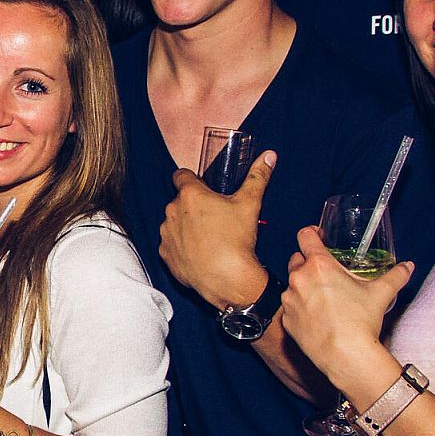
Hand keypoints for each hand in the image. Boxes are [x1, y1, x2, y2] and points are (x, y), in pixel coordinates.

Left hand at [160, 150, 276, 309]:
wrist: (227, 279)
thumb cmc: (236, 241)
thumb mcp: (250, 203)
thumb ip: (258, 176)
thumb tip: (269, 156)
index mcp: (190, 195)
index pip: (181, 175)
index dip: (192, 179)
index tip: (202, 187)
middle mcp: (172, 212)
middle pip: (181, 201)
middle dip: (195, 206)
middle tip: (215, 217)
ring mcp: (166, 234)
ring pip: (175, 223)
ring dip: (186, 226)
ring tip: (209, 237)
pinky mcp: (165, 255)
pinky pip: (171, 245)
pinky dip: (182, 246)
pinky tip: (200, 252)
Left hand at [281, 226, 412, 382]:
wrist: (346, 355)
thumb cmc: (361, 321)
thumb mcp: (381, 293)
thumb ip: (396, 276)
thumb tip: (408, 267)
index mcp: (319, 265)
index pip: (305, 236)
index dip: (311, 233)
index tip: (317, 237)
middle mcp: (299, 279)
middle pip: (297, 259)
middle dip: (308, 262)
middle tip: (326, 273)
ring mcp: (289, 300)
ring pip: (293, 284)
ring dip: (304, 286)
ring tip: (323, 298)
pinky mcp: (286, 319)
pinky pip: (291, 307)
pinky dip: (300, 307)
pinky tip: (317, 316)